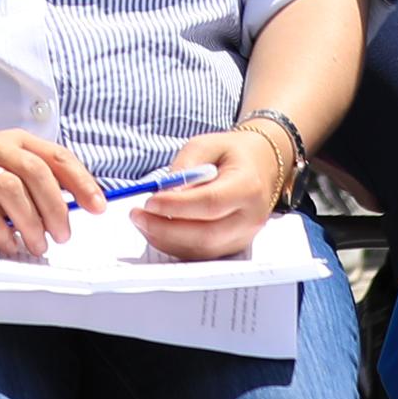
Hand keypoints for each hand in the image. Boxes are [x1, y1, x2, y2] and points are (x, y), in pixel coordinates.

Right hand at [0, 129, 104, 258]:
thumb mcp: (11, 177)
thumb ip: (41, 186)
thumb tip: (80, 207)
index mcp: (15, 141)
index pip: (57, 156)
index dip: (82, 182)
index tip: (97, 207)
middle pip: (37, 172)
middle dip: (56, 208)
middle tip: (64, 236)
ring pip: (12, 189)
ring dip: (31, 222)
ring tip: (38, 245)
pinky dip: (1, 230)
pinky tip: (9, 243)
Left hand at [123, 128, 290, 260]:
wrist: (260, 167)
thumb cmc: (230, 154)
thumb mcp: (205, 145)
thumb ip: (184, 167)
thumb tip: (163, 193)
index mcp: (248, 186)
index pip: (211, 203)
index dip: (177, 206)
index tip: (148, 202)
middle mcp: (250, 218)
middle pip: (206, 235)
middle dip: (165, 229)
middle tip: (136, 215)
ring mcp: (244, 237)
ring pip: (201, 249)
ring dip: (165, 239)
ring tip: (142, 221)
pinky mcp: (233, 247)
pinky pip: (200, 254)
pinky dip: (174, 245)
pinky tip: (157, 230)